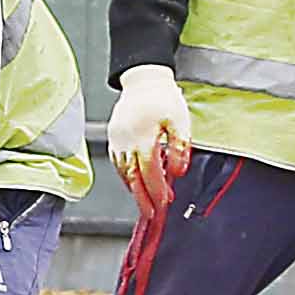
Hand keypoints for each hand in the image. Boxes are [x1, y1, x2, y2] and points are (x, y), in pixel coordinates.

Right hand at [107, 65, 191, 198]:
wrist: (143, 80)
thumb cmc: (163, 98)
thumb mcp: (180, 121)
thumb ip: (180, 148)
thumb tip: (177, 172)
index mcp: (143, 138)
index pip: (149, 172)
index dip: (157, 191)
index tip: (163, 204)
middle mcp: (126, 141)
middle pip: (132, 178)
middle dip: (142, 199)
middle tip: (151, 214)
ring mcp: (117, 140)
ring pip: (123, 172)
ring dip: (134, 189)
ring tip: (146, 201)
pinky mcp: (113, 137)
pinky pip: (118, 163)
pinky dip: (126, 176)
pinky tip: (135, 181)